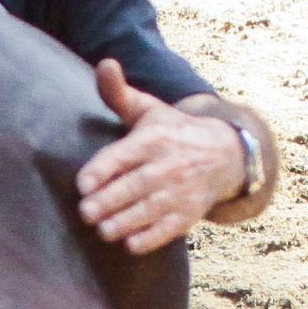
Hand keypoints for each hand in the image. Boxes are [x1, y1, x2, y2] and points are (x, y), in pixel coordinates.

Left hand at [77, 58, 247, 254]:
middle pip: (136, 185)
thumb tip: (105, 64)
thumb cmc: (172, 131)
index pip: (125, 155)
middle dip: (110, 201)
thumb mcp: (149, 109)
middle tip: (86, 212)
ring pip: (151, 209)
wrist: (224, 154)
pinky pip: (170, 229)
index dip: (102, 170)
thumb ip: (119, 94)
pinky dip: (151, 238)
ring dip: (126, 223)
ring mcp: (181, 191)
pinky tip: (131, 245)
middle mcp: (169, 165)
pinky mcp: (189, 214)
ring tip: (103, 231)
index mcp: (154, 138)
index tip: (83, 184)